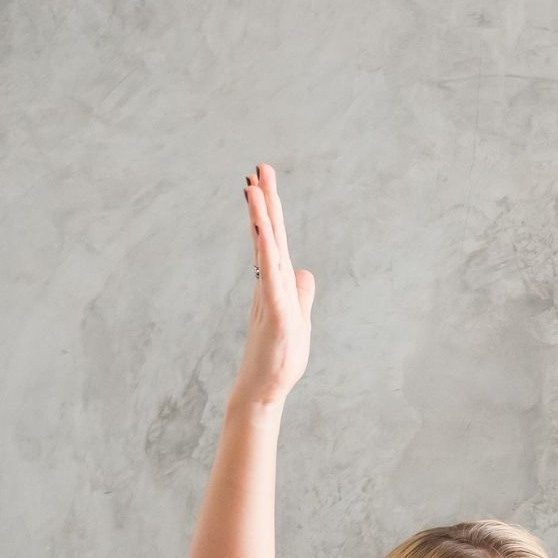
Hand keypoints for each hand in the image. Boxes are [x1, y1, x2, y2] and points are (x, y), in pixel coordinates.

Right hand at [233, 164, 316, 408]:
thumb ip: (301, 294)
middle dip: (265, 201)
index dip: (271, 212)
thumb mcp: (299, 319)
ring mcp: (271, 294)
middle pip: (269, 235)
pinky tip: (262, 229)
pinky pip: (269, 274)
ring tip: (253, 186)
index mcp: (277, 282)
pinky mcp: (274, 311)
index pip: (275, 240)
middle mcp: (271, 282)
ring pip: (267, 249)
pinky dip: (266, 250)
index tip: (263, 183)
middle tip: (259, 168)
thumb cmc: (279, 358)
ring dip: (261, 217)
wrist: (264, 389)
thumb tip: (304, 271)